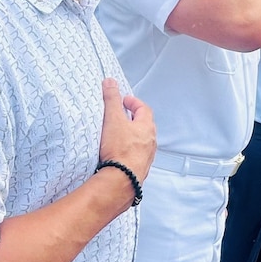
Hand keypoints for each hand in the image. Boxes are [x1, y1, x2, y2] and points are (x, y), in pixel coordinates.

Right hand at [98, 78, 155, 194]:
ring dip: (132, 136)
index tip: (124, 100)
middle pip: (144, 126)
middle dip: (134, 119)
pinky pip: (137, 156)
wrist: (121, 179)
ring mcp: (146, 157)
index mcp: (146, 127)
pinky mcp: (139, 169)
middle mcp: (150, 142)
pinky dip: (129, 151)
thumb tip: (110, 82)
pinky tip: (119, 153)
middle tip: (122, 115)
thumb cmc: (120, 149)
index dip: (134, 102)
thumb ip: (111, 99)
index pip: (144, 109)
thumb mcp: (113, 119)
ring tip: (119, 134)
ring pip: (142, 142)